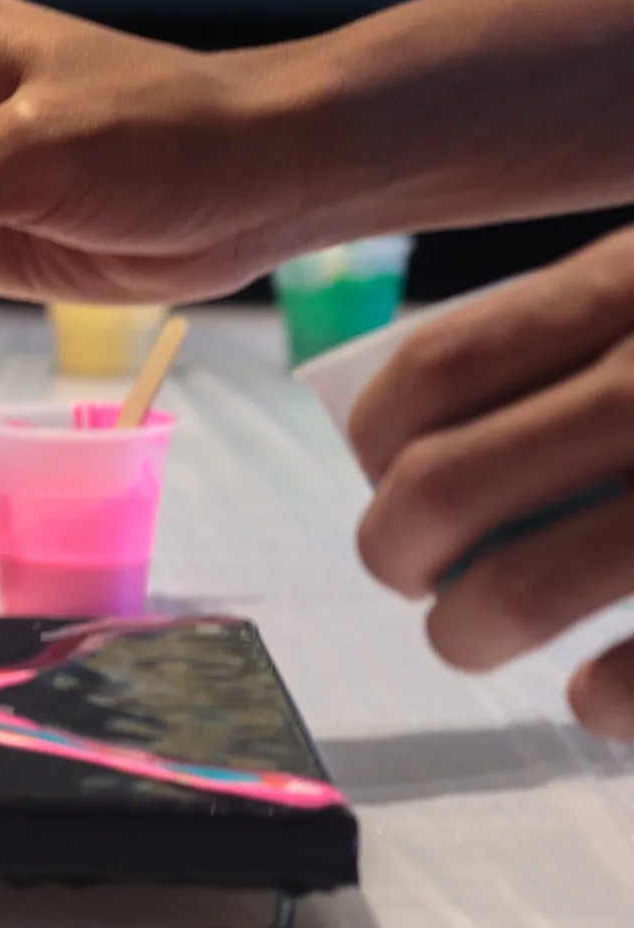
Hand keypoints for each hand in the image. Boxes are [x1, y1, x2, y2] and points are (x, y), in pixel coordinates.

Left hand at [350, 226, 633, 738]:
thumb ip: (580, 325)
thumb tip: (422, 418)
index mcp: (630, 283)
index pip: (433, 370)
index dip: (376, 441)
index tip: (380, 474)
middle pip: (446, 484)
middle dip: (396, 547)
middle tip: (406, 566)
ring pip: (518, 586)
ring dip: (464, 629)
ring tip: (466, 634)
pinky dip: (604, 700)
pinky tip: (592, 698)